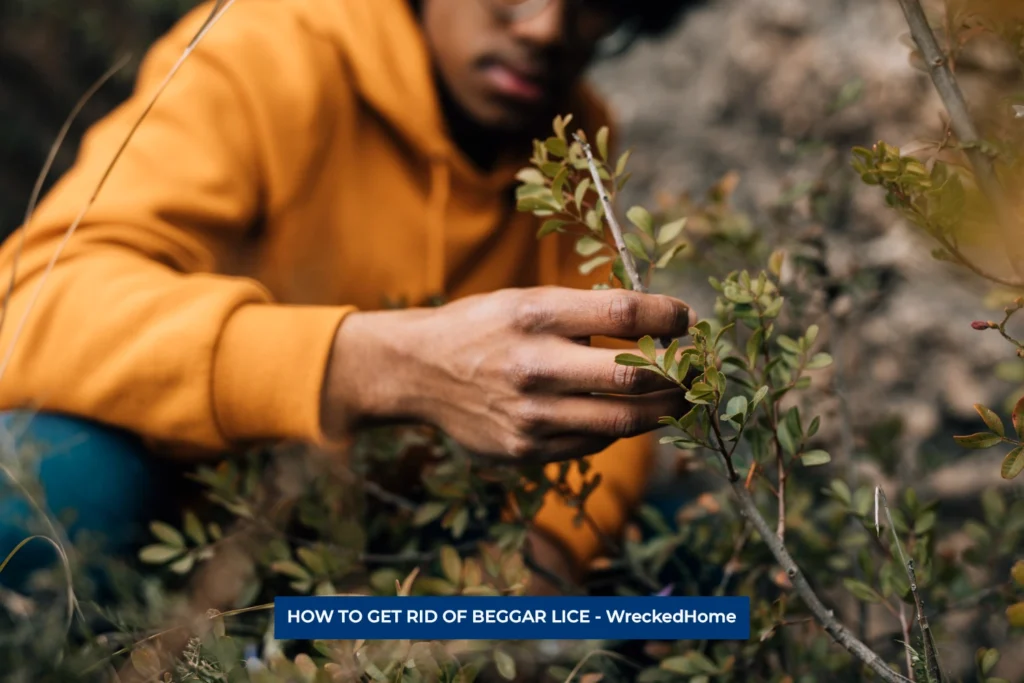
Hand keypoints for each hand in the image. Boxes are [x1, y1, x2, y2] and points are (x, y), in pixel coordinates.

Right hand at [321, 287, 695, 462]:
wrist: (417, 372)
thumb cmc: (483, 327)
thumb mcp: (525, 300)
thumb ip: (584, 312)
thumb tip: (657, 322)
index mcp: (534, 314)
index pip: (624, 312)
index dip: (669, 315)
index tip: (686, 319)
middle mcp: (532, 366)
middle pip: (633, 378)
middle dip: (679, 375)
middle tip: (696, 370)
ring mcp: (528, 415)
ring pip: (621, 422)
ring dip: (661, 410)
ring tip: (676, 398)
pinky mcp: (523, 450)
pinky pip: (591, 444)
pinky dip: (617, 430)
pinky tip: (622, 416)